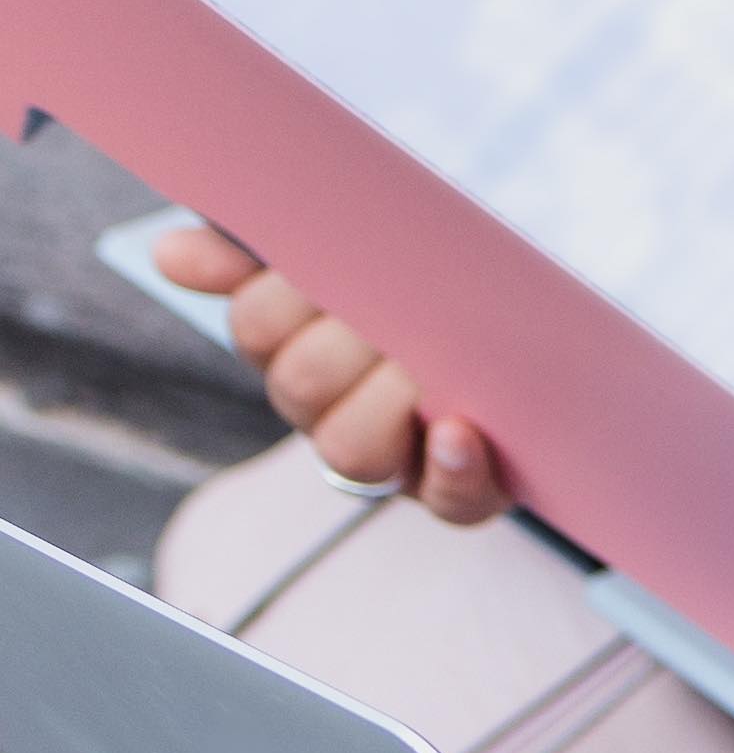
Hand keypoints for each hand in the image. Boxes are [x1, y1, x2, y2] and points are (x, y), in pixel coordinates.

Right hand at [154, 223, 508, 517]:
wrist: (547, 345)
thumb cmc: (438, 293)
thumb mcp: (361, 259)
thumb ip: (267, 251)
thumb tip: (169, 252)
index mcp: (299, 348)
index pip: (259, 325)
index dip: (284, 299)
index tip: (321, 266)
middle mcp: (335, 411)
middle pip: (301, 387)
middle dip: (341, 345)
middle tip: (395, 307)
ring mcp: (398, 459)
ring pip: (354, 451)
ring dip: (388, 402)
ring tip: (431, 366)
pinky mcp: (461, 491)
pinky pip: (448, 500)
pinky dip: (453, 468)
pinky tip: (461, 431)